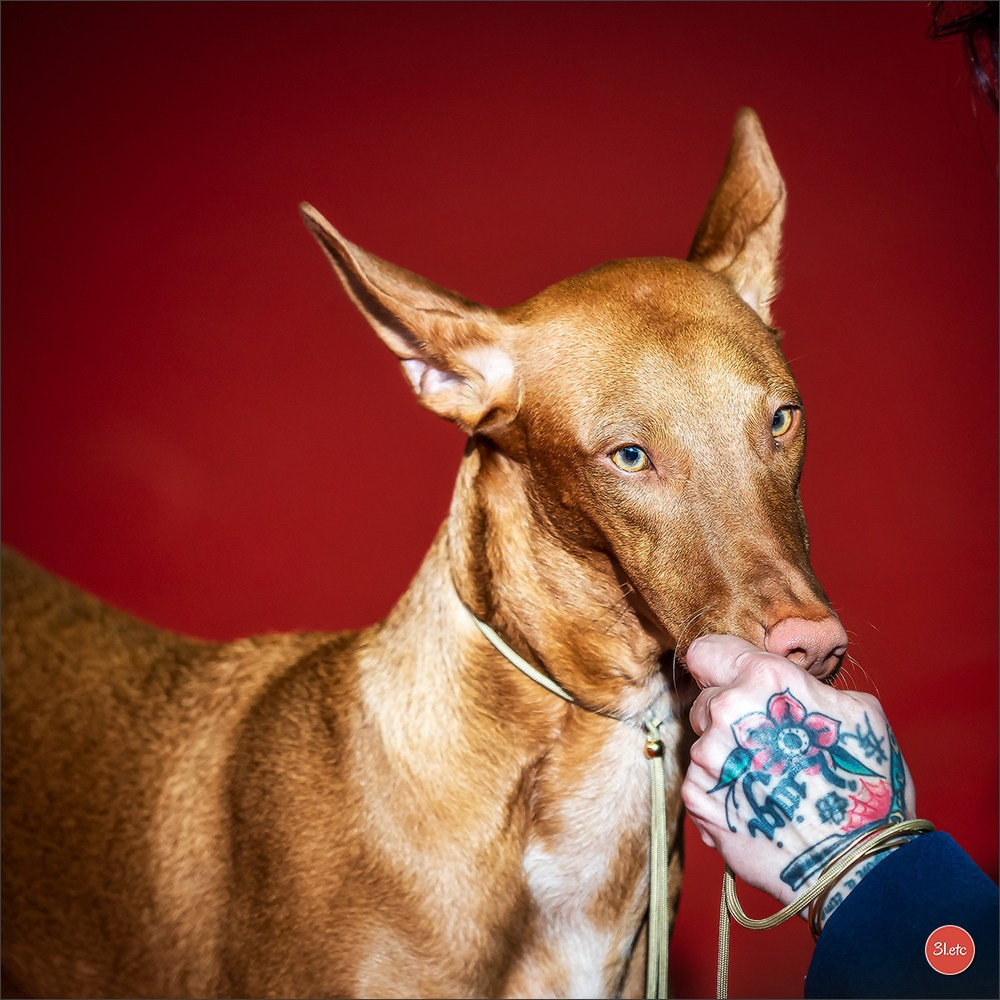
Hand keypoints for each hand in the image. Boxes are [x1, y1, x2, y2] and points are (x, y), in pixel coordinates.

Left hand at [681, 635, 915, 924]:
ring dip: (728, 756)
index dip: (718, 664)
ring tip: (772, 782)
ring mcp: (708, 758)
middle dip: (729, 714)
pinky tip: (760, 805)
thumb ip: (805, 685)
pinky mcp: (698, 799)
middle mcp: (727, 712)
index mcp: (764, 680)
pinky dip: (724, 791)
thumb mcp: (857, 712)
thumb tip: (783, 684)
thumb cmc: (867, 786)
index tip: (728, 678)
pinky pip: (703, 781)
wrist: (859, 865)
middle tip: (768, 744)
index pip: (707, 650)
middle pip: (707, 698)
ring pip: (704, 743)